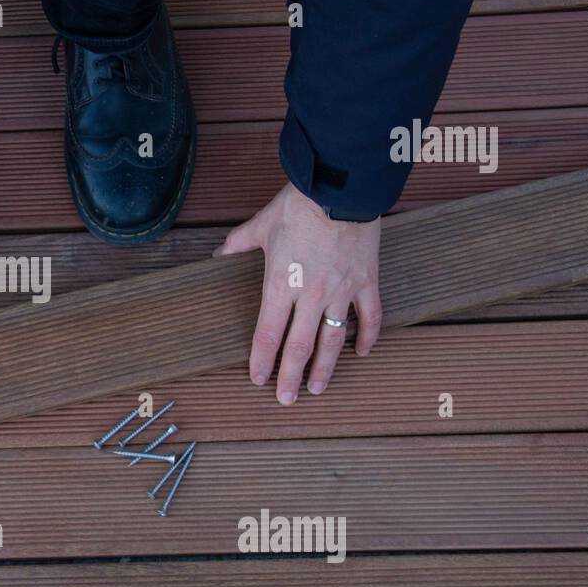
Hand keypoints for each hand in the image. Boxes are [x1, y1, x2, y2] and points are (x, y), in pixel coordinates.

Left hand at [216, 182, 381, 403]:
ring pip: (334, 340)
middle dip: (291, 376)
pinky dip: (367, 337)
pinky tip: (360, 353)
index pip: (267, 334)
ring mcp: (342, 290)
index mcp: (280, 284)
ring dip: (325, 368)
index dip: (261, 360)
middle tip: (286, 400)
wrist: (342, 187)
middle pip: (299, 347)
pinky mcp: (367, 281)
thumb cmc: (298, 205)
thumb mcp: (260, 225)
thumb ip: (237, 245)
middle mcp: (311, 295)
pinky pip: (370, 317)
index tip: (257, 379)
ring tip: (318, 388)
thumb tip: (217, 255)